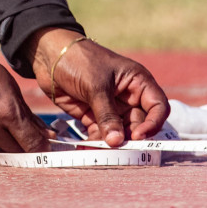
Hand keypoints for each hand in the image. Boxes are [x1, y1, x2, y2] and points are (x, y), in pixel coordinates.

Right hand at [0, 54, 50, 155]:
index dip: (41, 149)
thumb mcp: (9, 87)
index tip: (42, 149)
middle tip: (22, 145)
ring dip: (0, 154)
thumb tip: (46, 135)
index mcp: (6, 111)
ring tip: (0, 143)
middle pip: (15, 154)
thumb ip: (27, 115)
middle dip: (22, 151)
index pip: (33, 144)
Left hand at [28, 28, 169, 147]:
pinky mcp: (93, 116)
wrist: (48, 54)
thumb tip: (117, 142)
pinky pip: (100, 134)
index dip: (153, 123)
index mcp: (137, 82)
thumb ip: (107, 115)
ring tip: (100, 152)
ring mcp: (111, 107)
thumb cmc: (78, 60)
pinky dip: (95, 143)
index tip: (139, 136)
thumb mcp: (96, 86)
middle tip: (117, 150)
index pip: (158, 107)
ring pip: (120, 132)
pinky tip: (87, 149)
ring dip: (111, 144)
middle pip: (139, 124)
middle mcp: (128, 97)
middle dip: (130, 138)